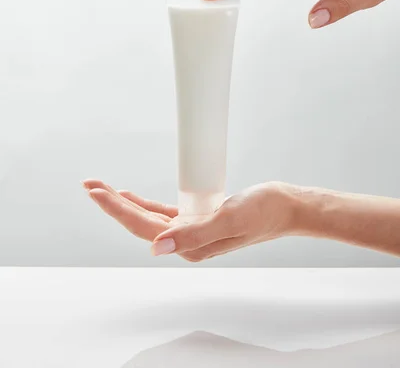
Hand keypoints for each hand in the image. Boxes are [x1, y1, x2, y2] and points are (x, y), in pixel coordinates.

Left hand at [82, 180, 296, 261]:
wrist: (286, 206)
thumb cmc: (265, 212)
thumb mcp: (230, 219)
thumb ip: (195, 233)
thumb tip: (157, 246)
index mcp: (191, 244)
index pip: (144, 227)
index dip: (117, 209)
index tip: (97, 191)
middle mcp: (187, 240)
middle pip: (140, 221)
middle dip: (113, 203)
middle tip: (90, 184)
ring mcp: (192, 229)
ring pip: (147, 216)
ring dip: (124, 202)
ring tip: (102, 189)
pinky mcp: (198, 217)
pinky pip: (163, 212)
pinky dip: (144, 203)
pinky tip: (132, 196)